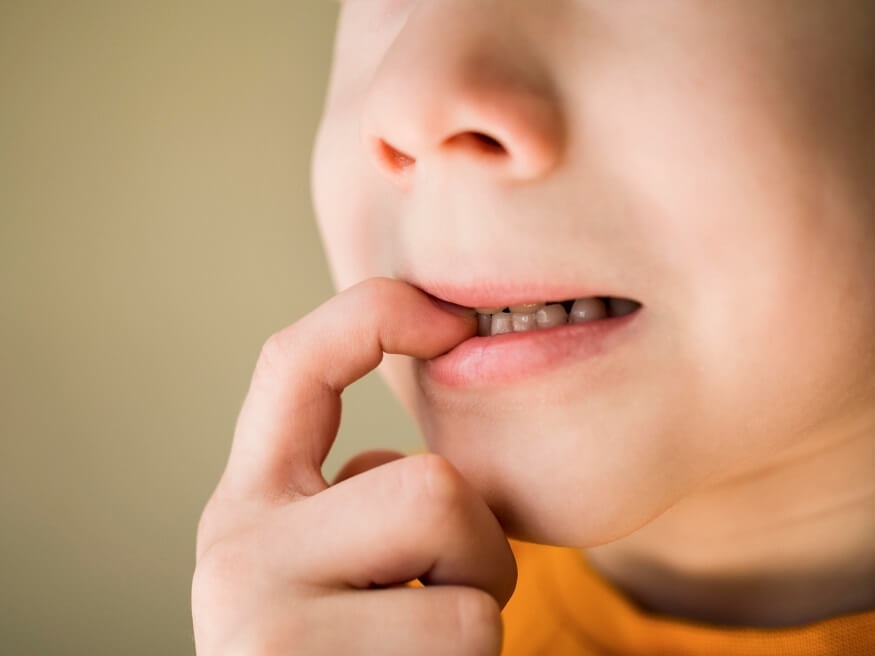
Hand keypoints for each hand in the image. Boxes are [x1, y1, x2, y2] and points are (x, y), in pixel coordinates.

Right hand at [192, 277, 517, 654]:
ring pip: (461, 567)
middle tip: (443, 600)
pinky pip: (464, 636)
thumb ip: (358, 496)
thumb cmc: (346, 655)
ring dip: (476, 613)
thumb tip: (418, 428)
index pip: (295, 363)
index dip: (375, 315)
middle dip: (477, 546)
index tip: (451, 318)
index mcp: (249, 505)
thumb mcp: (333, 564)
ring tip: (419, 653)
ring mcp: (266, 626)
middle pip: (428, 484)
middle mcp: (235, 552)